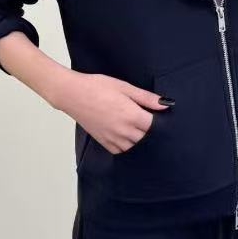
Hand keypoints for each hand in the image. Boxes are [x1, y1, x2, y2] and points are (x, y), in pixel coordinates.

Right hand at [54, 70, 172, 154]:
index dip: (161, 122)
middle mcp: (124, 130)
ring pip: (136, 147)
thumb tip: (165, 104)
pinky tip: (128, 136)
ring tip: (139, 128)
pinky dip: (128, 147)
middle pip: (147, 138)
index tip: (161, 116)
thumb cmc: (96, 87)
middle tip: (149, 120)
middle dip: (152, 131)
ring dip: (140, 140)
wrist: (73, 94)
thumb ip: (146, 97)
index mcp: (131, 115)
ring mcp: (113, 138)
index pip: (155, 126)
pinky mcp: (104, 142)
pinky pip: (121, 151)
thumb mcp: (125, 87)